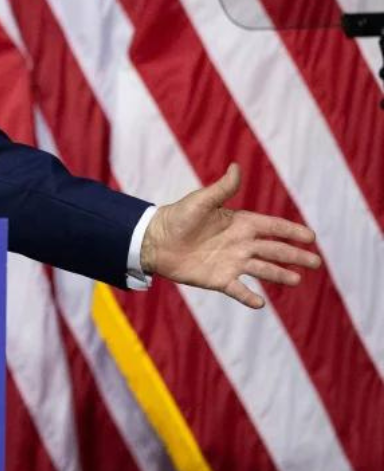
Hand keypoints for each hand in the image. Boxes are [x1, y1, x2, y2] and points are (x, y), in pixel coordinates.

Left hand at [142, 163, 321, 308]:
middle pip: (274, 250)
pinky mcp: (218, 279)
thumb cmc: (177, 217)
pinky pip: (238, 289)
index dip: (291, 231)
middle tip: (316, 262)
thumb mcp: (201, 202)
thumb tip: (235, 167)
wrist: (154, 241)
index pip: (272, 227)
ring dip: (280, 275)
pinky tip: (260, 304)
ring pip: (262, 270)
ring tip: (297, 280)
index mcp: (239, 223)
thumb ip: (222, 189)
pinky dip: (248, 297)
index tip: (311, 237)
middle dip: (295, 255)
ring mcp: (231, 262)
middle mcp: (240, 244)